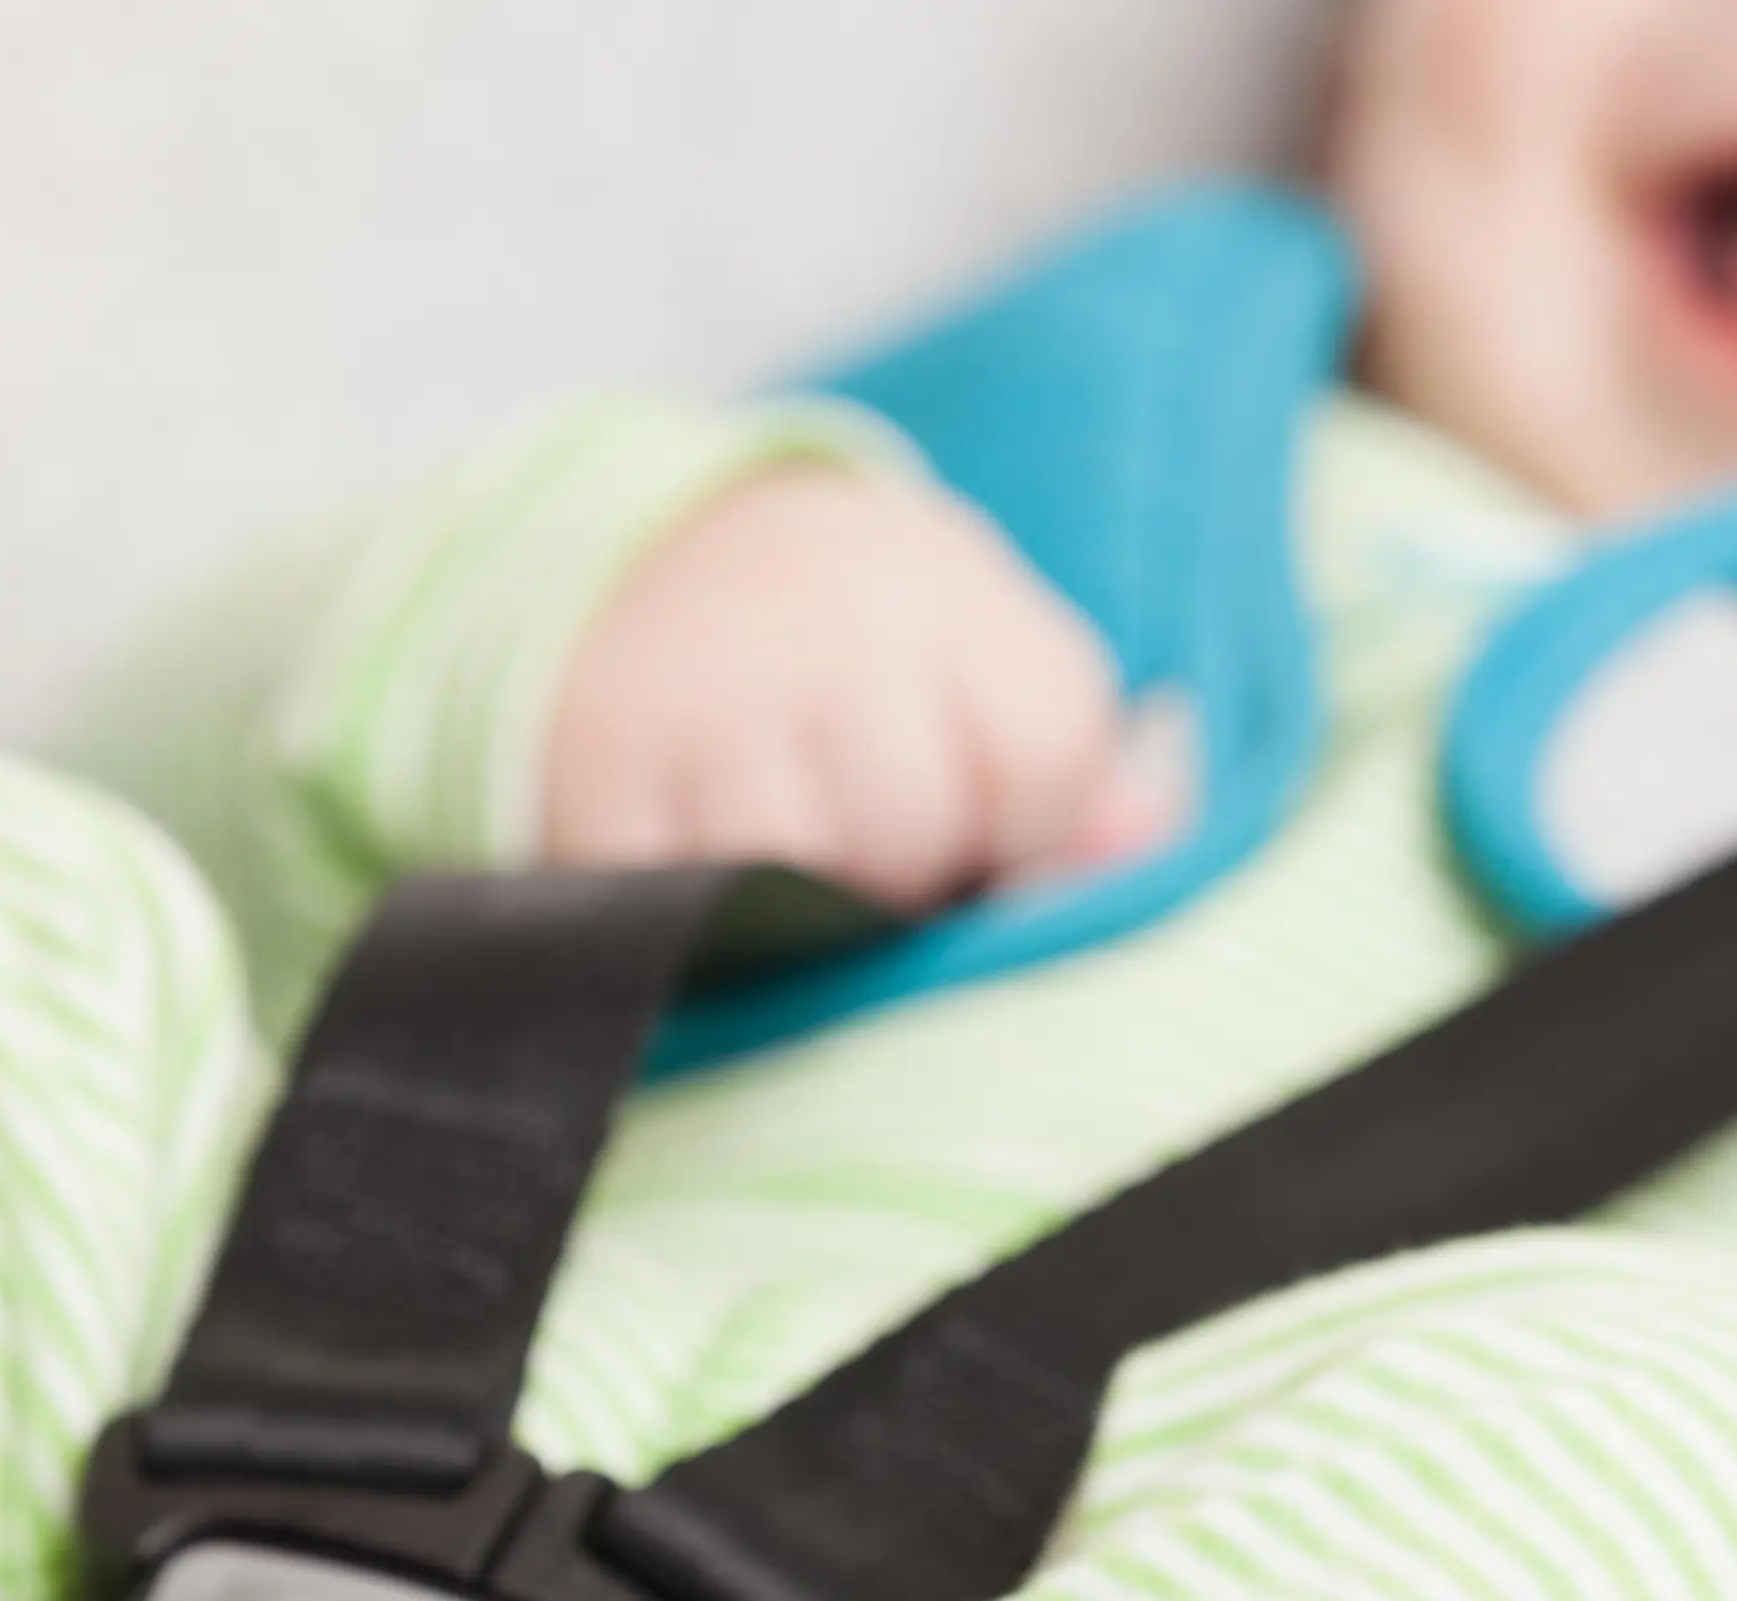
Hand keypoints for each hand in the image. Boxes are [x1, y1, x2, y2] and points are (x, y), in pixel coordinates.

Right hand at [542, 465, 1188, 910]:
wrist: (657, 557)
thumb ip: (1083, 771)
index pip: (1044, 759)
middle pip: (911, 831)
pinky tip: (708, 864)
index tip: (987, 807)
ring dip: (803, 897)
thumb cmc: (865, 649)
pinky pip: (667, 897)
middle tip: (876, 829)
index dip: (1032, 826)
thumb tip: (1140, 842)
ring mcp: (700, 702)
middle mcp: (820, 632)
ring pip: (789, 875)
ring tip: (800, 854)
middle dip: (910, 865)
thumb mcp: (988, 663)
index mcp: (946, 596)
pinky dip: (692, 907)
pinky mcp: (596, 774)